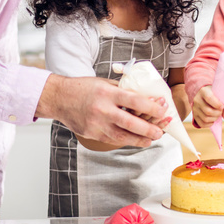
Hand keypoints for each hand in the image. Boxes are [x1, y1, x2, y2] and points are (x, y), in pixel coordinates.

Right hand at [35, 74, 166, 147]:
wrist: (59, 98)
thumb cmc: (83, 88)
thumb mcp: (104, 82)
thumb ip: (122, 90)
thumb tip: (144, 97)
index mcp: (107, 93)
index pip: (134, 101)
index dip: (151, 107)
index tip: (163, 109)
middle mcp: (102, 109)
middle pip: (130, 123)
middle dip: (149, 129)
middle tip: (161, 131)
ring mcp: (96, 124)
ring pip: (122, 137)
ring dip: (139, 139)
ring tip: (152, 139)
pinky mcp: (92, 134)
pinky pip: (112, 140)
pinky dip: (126, 141)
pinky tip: (135, 140)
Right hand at [192, 86, 223, 126]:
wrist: (204, 95)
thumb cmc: (215, 95)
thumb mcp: (221, 96)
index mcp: (203, 91)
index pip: (209, 98)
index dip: (217, 104)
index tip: (222, 106)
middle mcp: (197, 99)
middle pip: (208, 111)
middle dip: (217, 113)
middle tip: (220, 111)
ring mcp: (194, 108)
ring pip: (205, 118)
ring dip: (214, 119)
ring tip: (217, 115)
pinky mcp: (194, 115)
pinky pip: (201, 124)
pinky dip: (209, 124)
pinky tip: (212, 120)